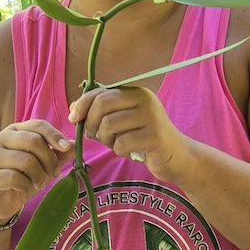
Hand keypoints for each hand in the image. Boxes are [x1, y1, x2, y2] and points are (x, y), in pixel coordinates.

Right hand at [0, 120, 74, 224]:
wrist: (1, 200)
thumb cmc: (23, 177)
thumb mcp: (44, 164)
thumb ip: (58, 154)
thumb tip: (74, 145)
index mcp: (16, 130)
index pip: (38, 125)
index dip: (55, 135)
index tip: (66, 147)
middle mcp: (2, 139)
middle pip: (33, 141)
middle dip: (49, 159)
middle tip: (54, 173)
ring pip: (26, 160)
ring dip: (39, 175)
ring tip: (40, 183)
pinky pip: (15, 177)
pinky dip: (26, 185)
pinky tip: (24, 188)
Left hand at [69, 87, 188, 181]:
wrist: (177, 156)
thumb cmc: (145, 139)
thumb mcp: (122, 122)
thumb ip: (100, 113)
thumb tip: (73, 109)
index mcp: (136, 92)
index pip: (101, 93)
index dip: (82, 105)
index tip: (74, 118)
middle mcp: (145, 100)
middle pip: (102, 106)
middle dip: (91, 124)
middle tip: (95, 137)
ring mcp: (151, 117)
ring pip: (109, 125)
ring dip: (106, 140)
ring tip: (117, 145)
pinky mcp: (154, 136)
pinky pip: (121, 143)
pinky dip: (120, 151)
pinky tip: (131, 152)